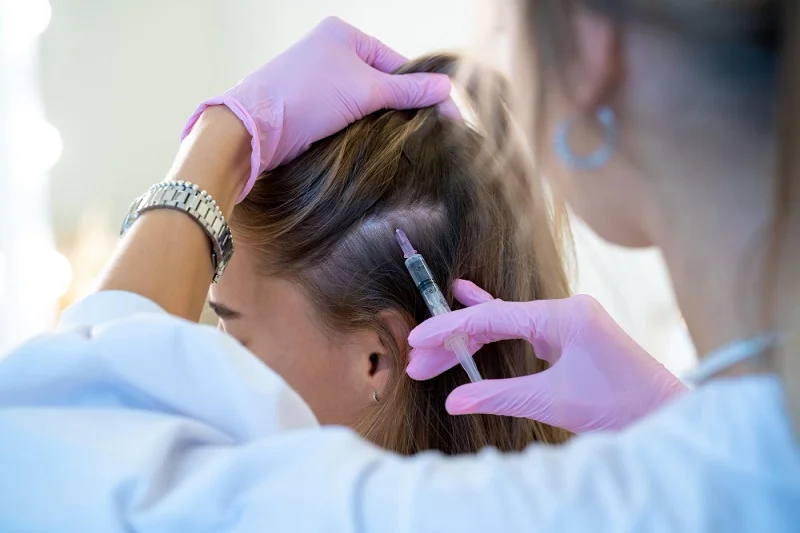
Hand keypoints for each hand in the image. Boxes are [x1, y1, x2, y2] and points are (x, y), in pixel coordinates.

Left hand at [182, 17, 452, 201]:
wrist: (254, 128)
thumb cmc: (307, 96)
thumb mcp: (365, 90)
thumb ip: (407, 91)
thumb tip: (448, 88)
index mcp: (344, 35)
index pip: (396, 62)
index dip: (420, 89)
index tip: (446, 115)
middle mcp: (331, 53)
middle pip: (382, 82)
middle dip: (403, 106)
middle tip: (430, 132)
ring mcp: (319, 81)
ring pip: (366, 102)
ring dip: (384, 121)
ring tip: (407, 141)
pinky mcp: (311, 107)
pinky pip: (348, 115)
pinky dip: (364, 128)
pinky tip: (379, 144)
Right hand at [407, 280, 686, 432]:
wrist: (666, 417)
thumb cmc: (620, 406)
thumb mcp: (553, 401)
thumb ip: (499, 395)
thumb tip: (454, 399)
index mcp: (562, 315)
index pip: (492, 317)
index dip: (450, 329)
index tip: (417, 340)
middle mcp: (565, 311)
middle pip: (495, 320)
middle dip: (456, 341)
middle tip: (419, 360)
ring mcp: (570, 323)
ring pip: (508, 324)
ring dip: (472, 339)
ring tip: (433, 340)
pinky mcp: (573, 338)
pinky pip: (525, 329)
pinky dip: (497, 329)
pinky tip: (475, 307)